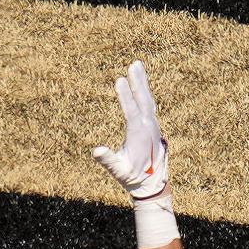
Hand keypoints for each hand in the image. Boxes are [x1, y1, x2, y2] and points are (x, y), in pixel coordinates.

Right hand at [91, 60, 170, 202]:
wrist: (152, 184)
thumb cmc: (132, 177)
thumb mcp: (119, 171)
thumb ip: (108, 160)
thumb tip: (96, 150)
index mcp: (139, 134)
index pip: (131, 110)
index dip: (125, 95)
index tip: (119, 80)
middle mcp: (149, 126)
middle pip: (143, 99)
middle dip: (138, 81)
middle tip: (134, 64)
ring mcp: (153, 125)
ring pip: (148, 99)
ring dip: (142, 82)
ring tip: (137, 66)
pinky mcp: (153, 125)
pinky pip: (149, 104)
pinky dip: (145, 92)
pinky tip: (141, 84)